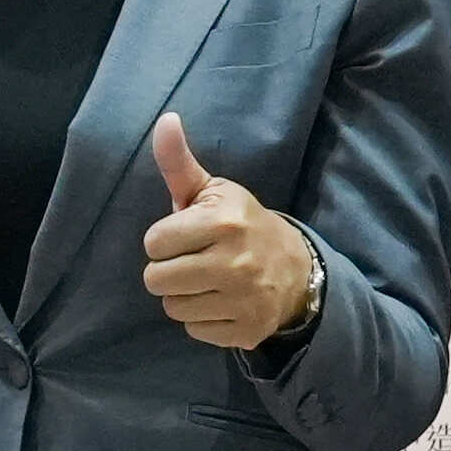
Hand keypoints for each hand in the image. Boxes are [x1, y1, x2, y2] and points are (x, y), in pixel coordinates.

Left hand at [136, 114, 321, 354]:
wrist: (297, 268)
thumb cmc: (241, 225)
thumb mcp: (213, 190)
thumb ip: (179, 162)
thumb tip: (165, 119)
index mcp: (223, 222)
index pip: (153, 242)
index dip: (164, 240)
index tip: (188, 236)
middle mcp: (234, 261)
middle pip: (156, 279)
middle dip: (168, 270)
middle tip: (194, 261)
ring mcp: (243, 299)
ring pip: (172, 307)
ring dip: (183, 296)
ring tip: (207, 281)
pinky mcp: (246, 330)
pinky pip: (194, 330)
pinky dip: (203, 319)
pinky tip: (222, 301)